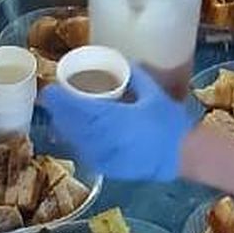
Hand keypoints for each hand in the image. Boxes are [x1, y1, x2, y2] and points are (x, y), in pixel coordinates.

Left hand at [41, 67, 194, 181]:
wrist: (183, 155)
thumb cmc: (170, 123)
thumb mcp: (154, 94)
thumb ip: (137, 76)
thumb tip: (125, 63)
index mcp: (115, 118)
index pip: (79, 109)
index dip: (61, 101)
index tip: (50, 90)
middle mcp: (106, 138)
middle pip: (73, 125)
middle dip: (59, 113)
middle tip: (51, 100)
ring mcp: (107, 156)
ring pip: (76, 142)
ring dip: (65, 129)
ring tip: (59, 117)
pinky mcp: (111, 169)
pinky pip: (86, 156)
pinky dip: (77, 145)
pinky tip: (74, 137)